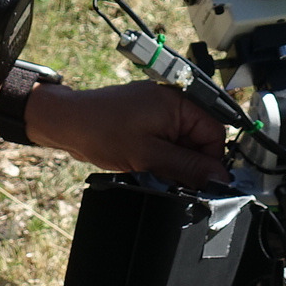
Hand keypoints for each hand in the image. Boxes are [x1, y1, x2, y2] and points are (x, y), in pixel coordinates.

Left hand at [22, 81, 228, 186]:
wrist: (67, 123)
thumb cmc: (100, 130)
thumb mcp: (149, 155)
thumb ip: (187, 167)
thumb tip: (219, 178)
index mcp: (180, 102)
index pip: (215, 135)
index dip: (209, 162)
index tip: (201, 183)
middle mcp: (173, 103)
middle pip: (200, 141)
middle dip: (188, 163)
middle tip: (169, 178)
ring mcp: (160, 111)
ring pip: (183, 146)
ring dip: (172, 162)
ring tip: (150, 167)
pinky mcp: (149, 121)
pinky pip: (167, 143)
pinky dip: (161, 157)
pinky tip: (145, 163)